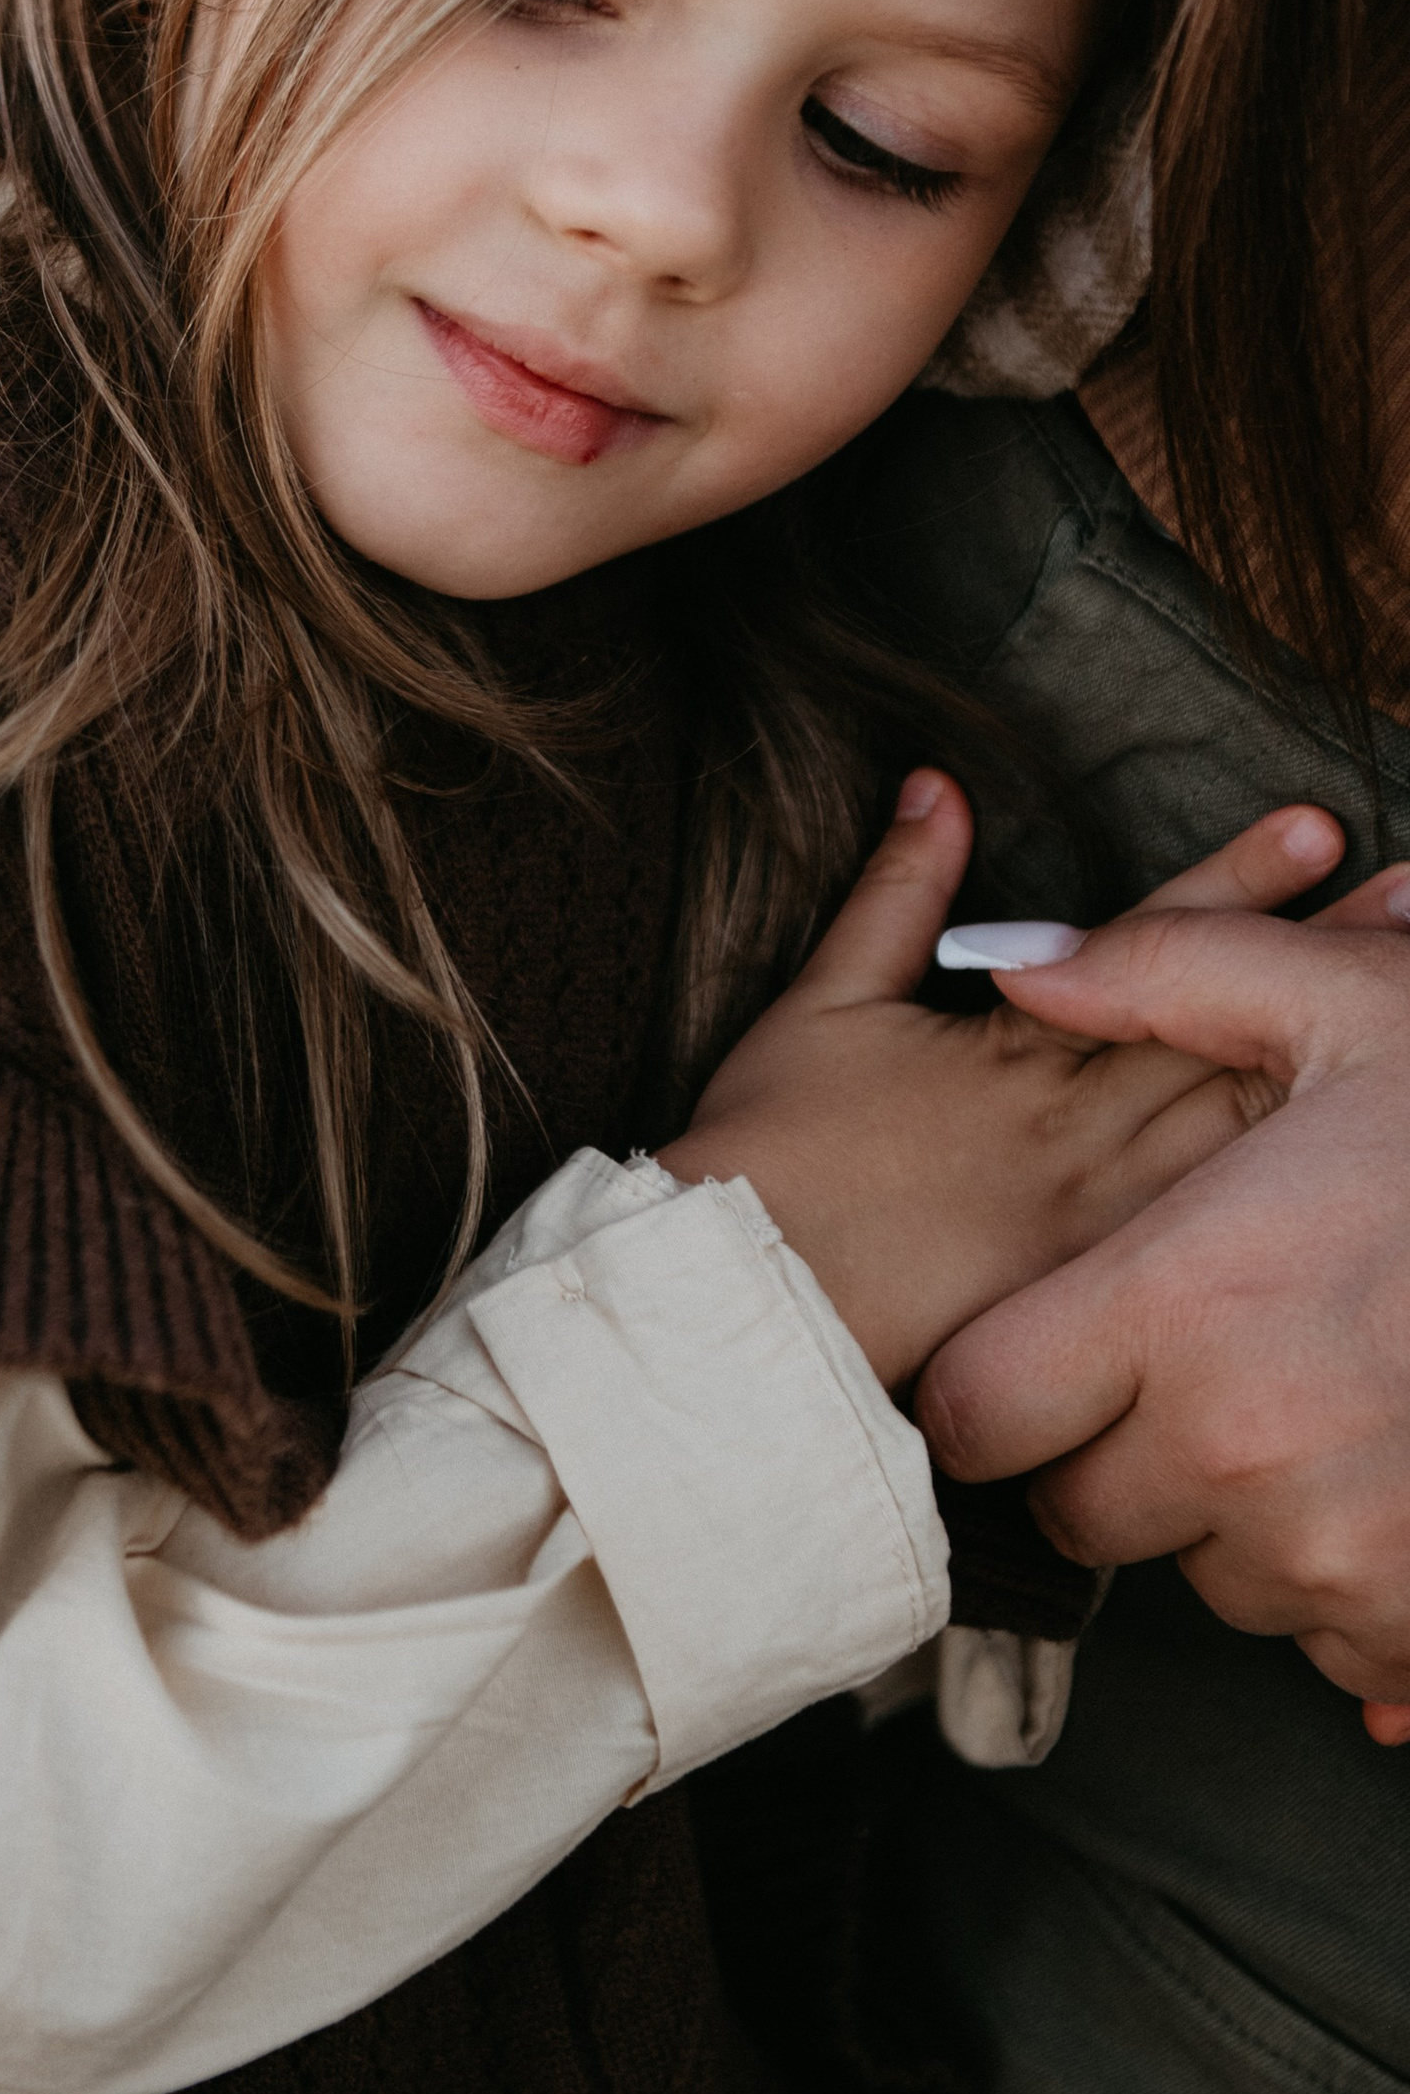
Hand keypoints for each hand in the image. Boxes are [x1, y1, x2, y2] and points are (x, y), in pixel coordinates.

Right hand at [657, 782, 1346, 1394]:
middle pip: (1229, 1036)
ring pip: (1235, 1130)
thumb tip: (940, 787)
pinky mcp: (1089, 1295)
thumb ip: (895, 896)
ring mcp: (1097, 1219)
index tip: (1316, 831)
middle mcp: (1077, 1130)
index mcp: (1017, 1051)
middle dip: (1323, 969)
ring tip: (1394, 1006)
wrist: (749, 1306)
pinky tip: (1334, 1166)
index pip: (1150, 953)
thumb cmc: (770, 1158)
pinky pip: (1206, 1237)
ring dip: (1322, 1068)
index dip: (1234, 886)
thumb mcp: (823, 1003)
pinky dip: (1277, 1192)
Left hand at [918, 877, 1409, 1729]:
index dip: (997, 1383)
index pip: (974, 1415)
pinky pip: (1333, 1646)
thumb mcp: (1346, 1004)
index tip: (1050, 1349)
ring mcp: (1349, 1561)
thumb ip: (1157, 972)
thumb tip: (1012, 965)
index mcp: (1186, 1306)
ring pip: (1212, 1581)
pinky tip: (1405, 1473)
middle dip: (1117, 1453)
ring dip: (1246, 1517)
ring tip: (1339, 1400)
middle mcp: (1248, 1454)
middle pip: (1081, 1514)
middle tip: (1214, 1365)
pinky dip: (1356, 1581)